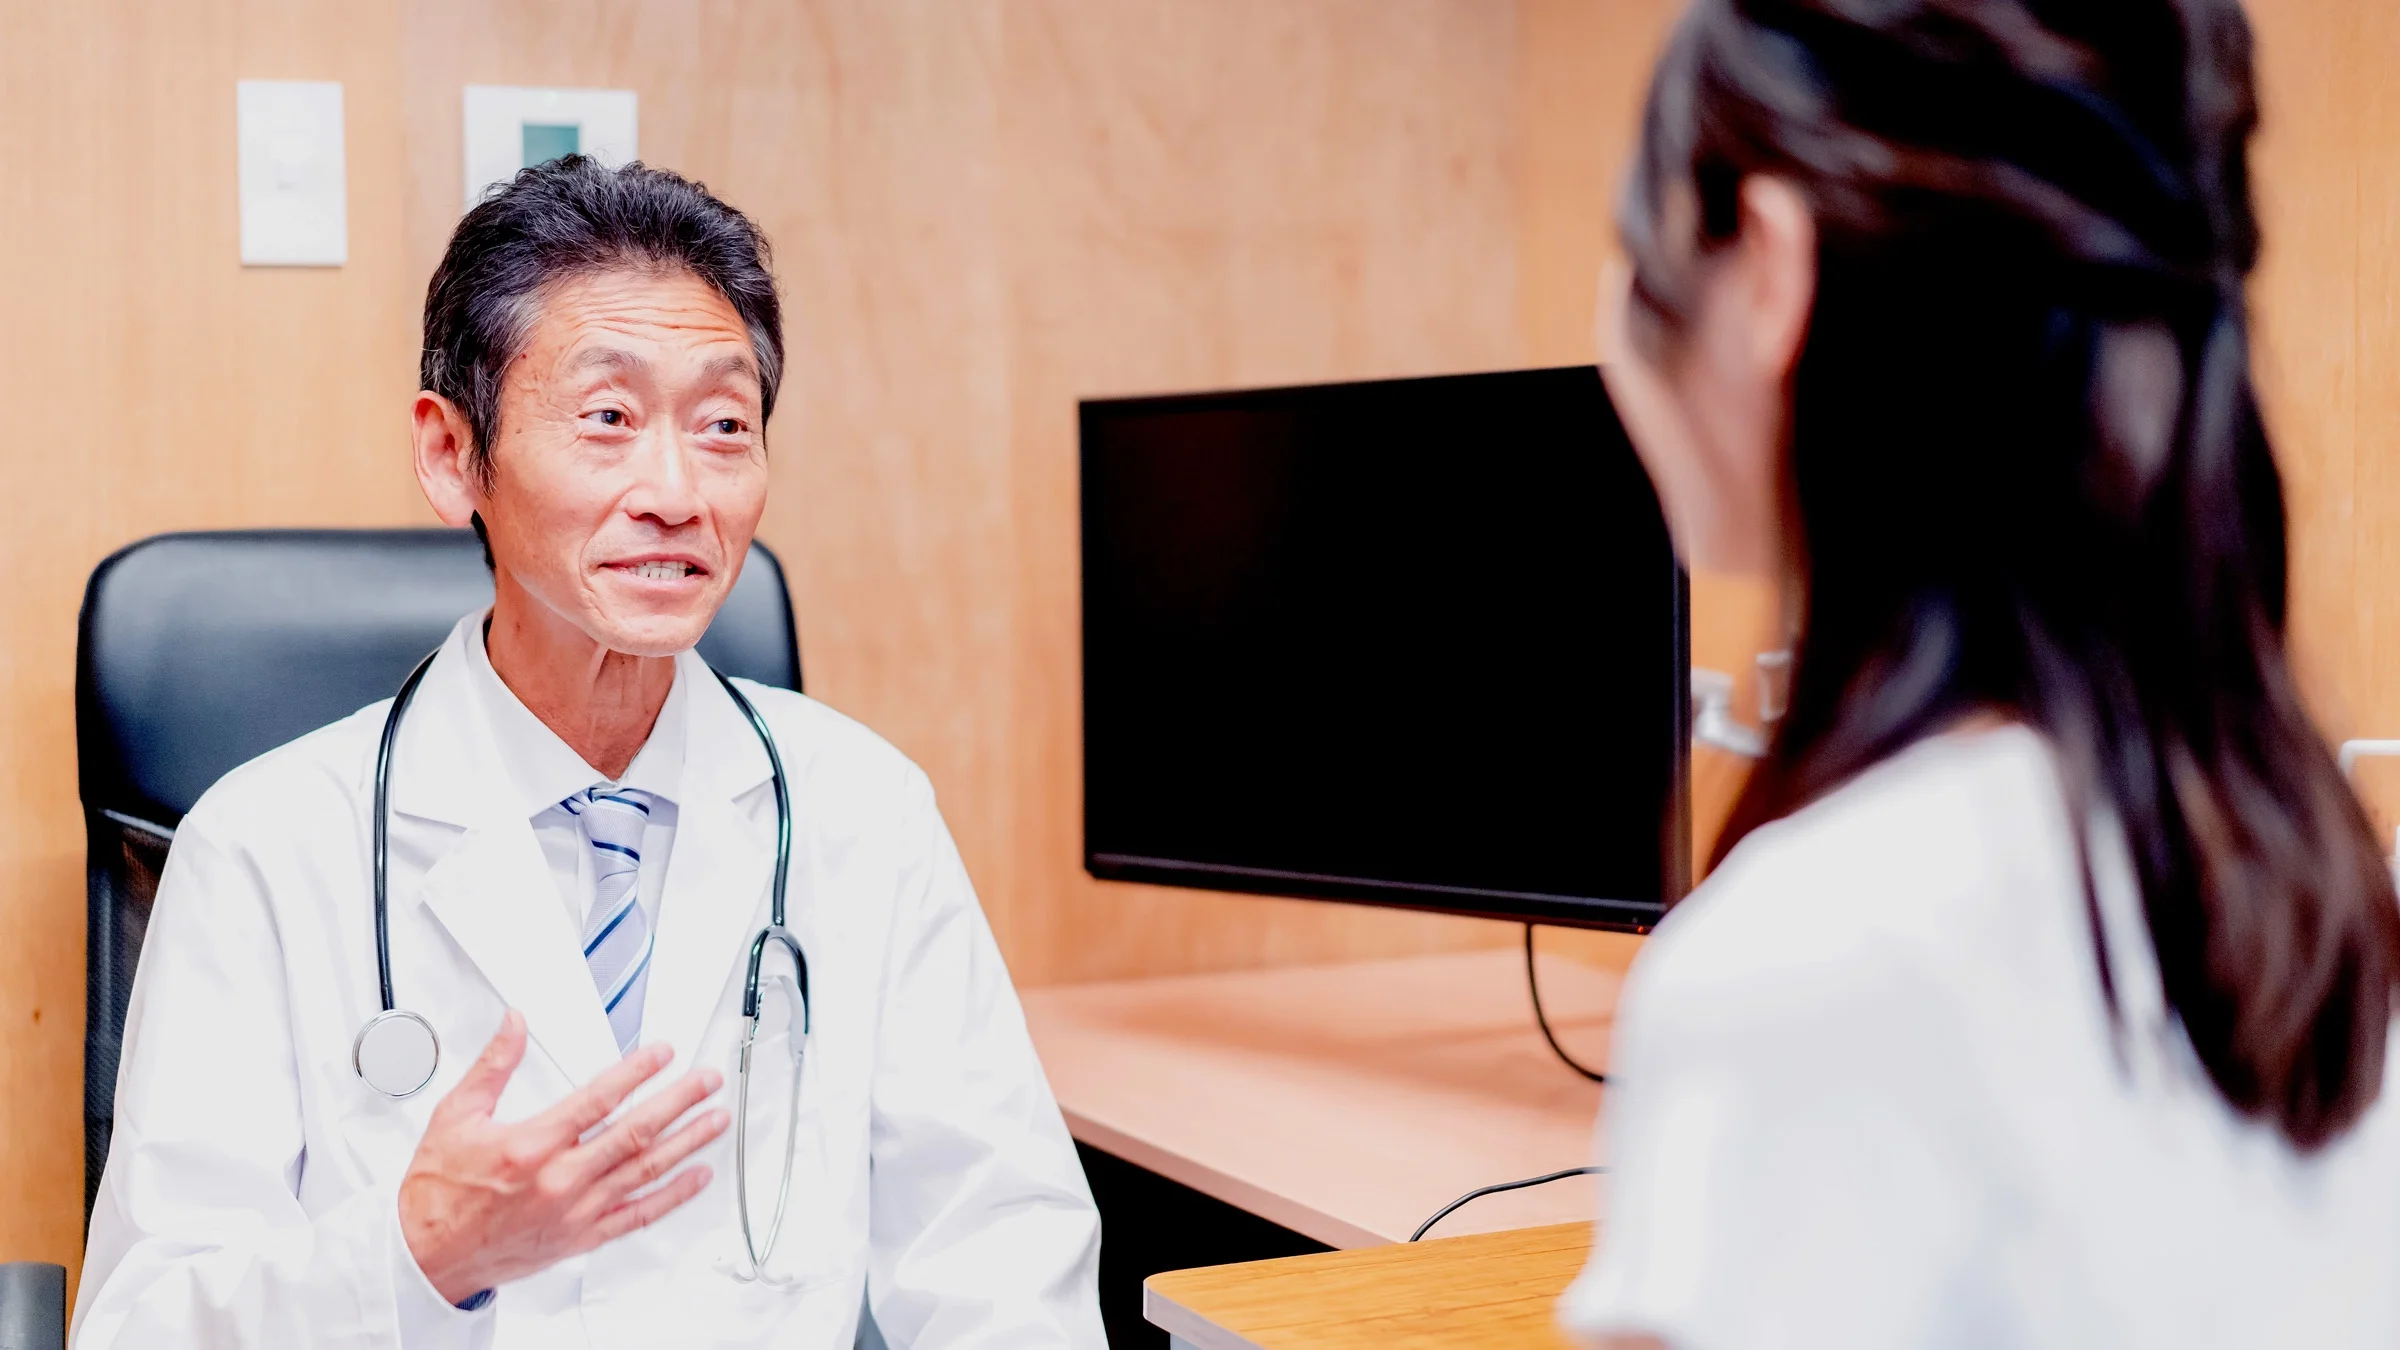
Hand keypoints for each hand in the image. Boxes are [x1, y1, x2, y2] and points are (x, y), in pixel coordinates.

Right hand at [398, 1010, 730, 1304]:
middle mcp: (560, 1179)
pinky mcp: (581, 1237)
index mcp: (531, 1145)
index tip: (662, 1053)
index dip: (636, 1072)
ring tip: (716, 1119)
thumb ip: (493, 1066)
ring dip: (687, 1142)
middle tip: (706, 1081)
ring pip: (645, 1171)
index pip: (598, 1098)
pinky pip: (639, 1215)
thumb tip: (514, 1024)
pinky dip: (673, 1196)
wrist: (427, 1256)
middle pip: (634, 1132)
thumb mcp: (456, 1116)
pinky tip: (697, 1177)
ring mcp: (576, 1211)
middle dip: (678, 1101)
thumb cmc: (439, 1191)